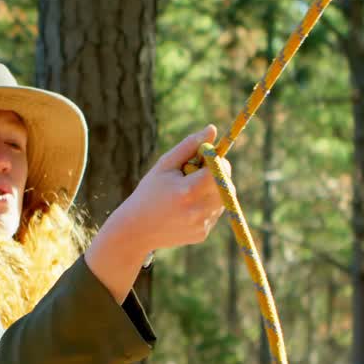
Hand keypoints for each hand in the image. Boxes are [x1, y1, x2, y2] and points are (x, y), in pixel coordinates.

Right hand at [83, 125, 230, 302]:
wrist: (135, 230)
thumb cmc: (148, 192)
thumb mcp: (164, 165)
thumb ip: (189, 146)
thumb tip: (212, 129)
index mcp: (187, 190)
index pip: (220, 170)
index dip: (217, 161)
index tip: (205, 158)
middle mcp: (197, 210)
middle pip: (227, 186)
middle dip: (218, 175)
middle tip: (198, 173)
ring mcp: (201, 224)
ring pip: (224, 200)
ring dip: (214, 191)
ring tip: (189, 191)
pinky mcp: (202, 234)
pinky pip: (215, 214)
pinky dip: (206, 206)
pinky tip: (185, 208)